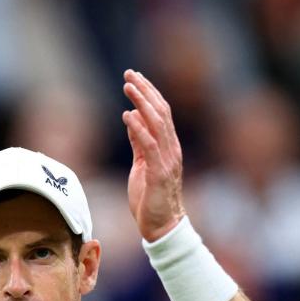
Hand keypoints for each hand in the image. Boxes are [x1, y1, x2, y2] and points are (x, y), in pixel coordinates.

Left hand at [121, 70, 185, 241]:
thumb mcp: (142, 165)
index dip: (148, 93)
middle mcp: (172, 149)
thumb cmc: (150, 198)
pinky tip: (128, 116)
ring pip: (157, 124)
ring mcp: (168, 160)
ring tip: (128, 87)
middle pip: (161, 112)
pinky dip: (139, 129)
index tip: (134, 77)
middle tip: (129, 74)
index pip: (161, 112)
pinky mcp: (160, 173)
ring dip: (142, 103)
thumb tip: (131, 120)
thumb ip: (139, 143)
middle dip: (145, 90)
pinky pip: (150, 146)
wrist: (161, 226)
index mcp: (168, 147)